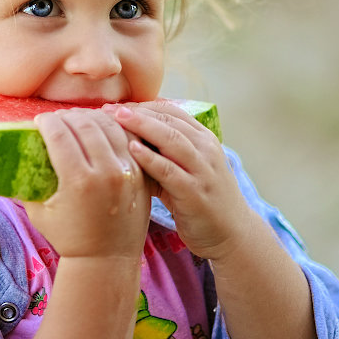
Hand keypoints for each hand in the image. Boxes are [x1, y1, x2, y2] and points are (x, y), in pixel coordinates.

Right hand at [23, 108, 150, 259]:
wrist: (107, 260)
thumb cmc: (69, 238)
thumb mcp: (39, 212)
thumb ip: (26, 183)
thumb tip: (12, 156)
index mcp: (78, 182)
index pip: (60, 135)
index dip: (47, 122)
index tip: (39, 120)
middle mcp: (106, 174)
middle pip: (85, 125)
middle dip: (67, 116)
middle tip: (57, 118)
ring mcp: (127, 172)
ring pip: (109, 126)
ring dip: (91, 117)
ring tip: (78, 118)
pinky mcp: (141, 174)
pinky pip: (128, 139)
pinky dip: (114, 127)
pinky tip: (102, 126)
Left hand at [108, 101, 259, 260]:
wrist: (231, 233)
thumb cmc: (200, 200)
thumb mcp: (185, 170)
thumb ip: (162, 155)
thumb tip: (124, 140)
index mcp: (204, 139)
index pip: (171, 111)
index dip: (142, 106)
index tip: (115, 105)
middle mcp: (206, 150)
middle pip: (169, 120)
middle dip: (137, 112)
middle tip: (108, 108)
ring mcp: (202, 170)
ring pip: (171, 139)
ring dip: (142, 126)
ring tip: (117, 119)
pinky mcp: (195, 192)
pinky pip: (170, 170)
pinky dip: (150, 158)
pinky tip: (131, 150)